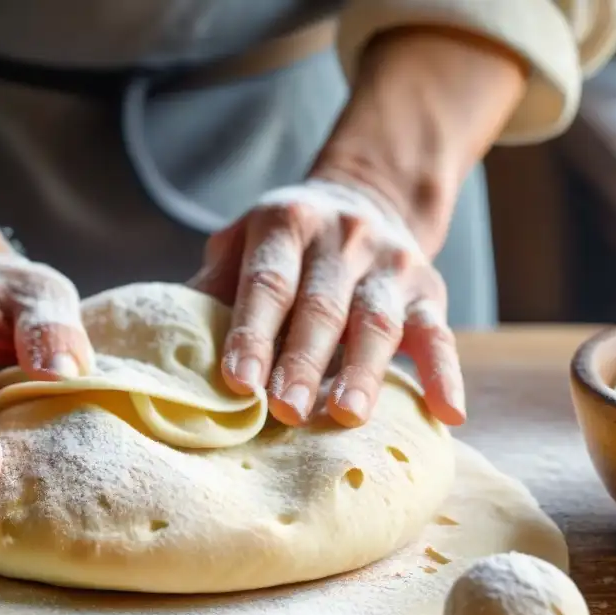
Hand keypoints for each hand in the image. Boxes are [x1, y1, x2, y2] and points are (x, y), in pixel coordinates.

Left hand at [190, 176, 464, 428]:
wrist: (365, 197)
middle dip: (302, 361)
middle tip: (285, 411)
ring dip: (364, 372)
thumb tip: (167, 350)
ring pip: (378, 321)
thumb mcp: (241, 243)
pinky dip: (445, 373)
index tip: (237, 383)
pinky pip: (440, 334)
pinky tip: (448, 412)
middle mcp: (342, 237)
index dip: (252, 333)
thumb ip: (212, 288)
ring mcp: (390, 263)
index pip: (267, 283)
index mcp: (286, 223)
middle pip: (321, 306)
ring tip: (346, 415)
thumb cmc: (285, 244)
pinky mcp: (430, 289)